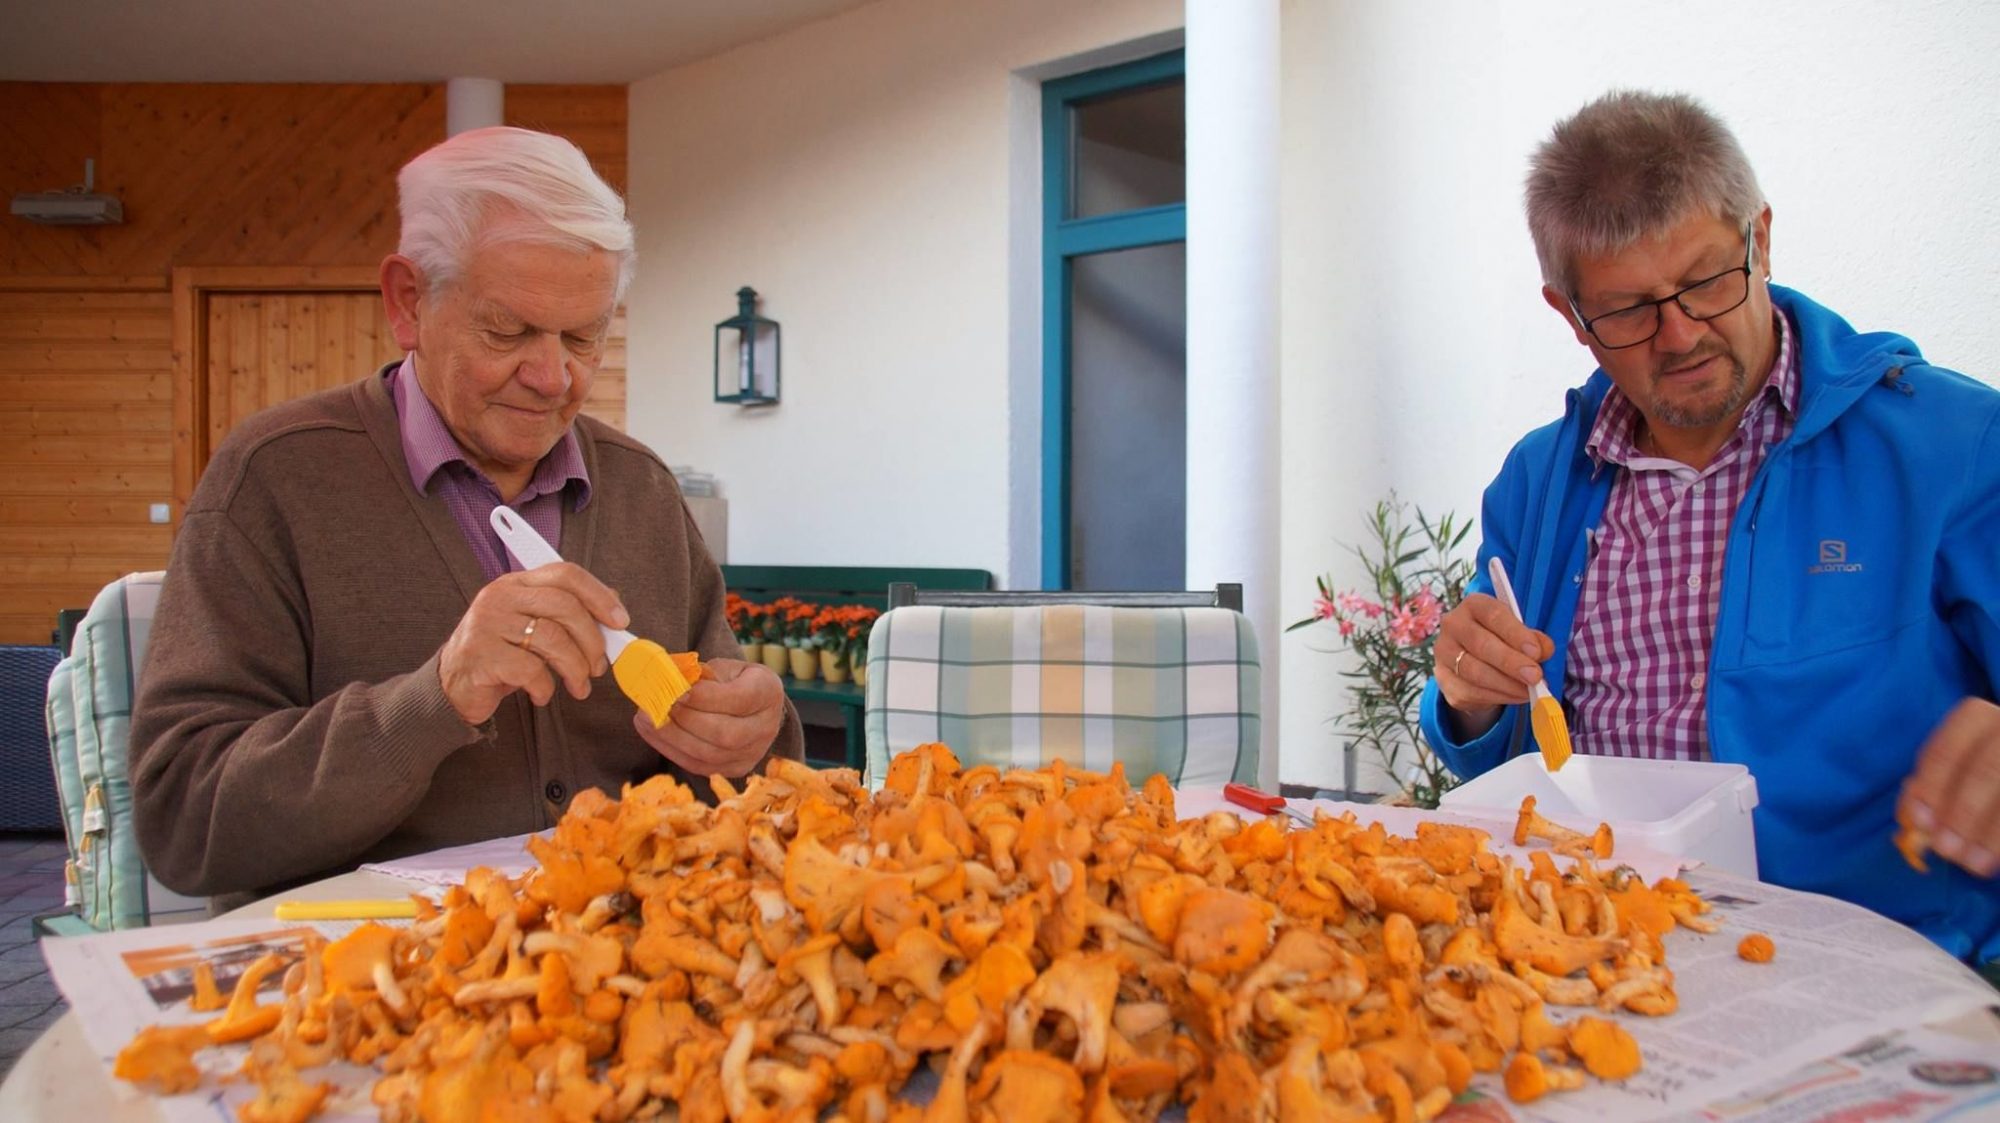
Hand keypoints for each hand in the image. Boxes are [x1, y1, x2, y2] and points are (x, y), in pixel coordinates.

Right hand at [437, 563, 629, 725]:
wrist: (453, 685)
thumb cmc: (501, 655)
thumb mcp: (534, 627)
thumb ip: (567, 614)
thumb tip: (614, 610)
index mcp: (517, 583)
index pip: (566, 574)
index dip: (599, 596)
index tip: (620, 621)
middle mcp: (500, 597)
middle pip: (564, 606)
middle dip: (592, 640)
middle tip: (598, 666)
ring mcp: (488, 624)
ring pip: (552, 639)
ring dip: (575, 669)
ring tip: (578, 686)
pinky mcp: (482, 656)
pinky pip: (531, 670)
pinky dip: (546, 687)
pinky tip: (542, 693)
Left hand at [632, 658, 785, 779]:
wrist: (752, 707)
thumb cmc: (734, 681)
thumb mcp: (724, 668)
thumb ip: (700, 674)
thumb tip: (666, 681)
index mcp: (768, 692)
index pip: (739, 699)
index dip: (705, 698)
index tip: (675, 690)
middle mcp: (766, 728)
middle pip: (724, 734)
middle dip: (684, 720)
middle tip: (655, 705)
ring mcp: (752, 754)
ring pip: (709, 755)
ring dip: (672, 737)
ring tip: (646, 718)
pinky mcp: (734, 769)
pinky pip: (698, 766)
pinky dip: (671, 750)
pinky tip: (653, 732)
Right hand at [1433, 592, 1555, 735]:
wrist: (1473, 662)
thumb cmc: (1502, 641)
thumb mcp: (1521, 634)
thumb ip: (1535, 640)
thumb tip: (1544, 651)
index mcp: (1474, 605)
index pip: (1493, 615)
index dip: (1515, 634)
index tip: (1536, 652)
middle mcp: (1454, 625)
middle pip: (1480, 644)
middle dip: (1511, 662)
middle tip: (1535, 676)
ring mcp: (1444, 653)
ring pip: (1474, 671)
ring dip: (1506, 684)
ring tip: (1529, 691)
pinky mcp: (1444, 680)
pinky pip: (1470, 691)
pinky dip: (1498, 697)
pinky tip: (1516, 696)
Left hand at [1899, 697, 1999, 877]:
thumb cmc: (1978, 769)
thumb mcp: (1953, 767)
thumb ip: (1930, 787)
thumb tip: (1911, 821)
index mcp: (1976, 718)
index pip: (1946, 751)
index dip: (1930, 789)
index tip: (1919, 823)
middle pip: (1985, 771)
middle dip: (1962, 814)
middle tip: (1945, 850)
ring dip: (1992, 833)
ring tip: (1974, 864)